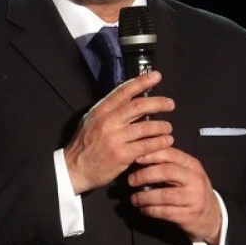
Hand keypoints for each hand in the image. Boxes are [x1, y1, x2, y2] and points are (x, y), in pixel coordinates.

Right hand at [64, 71, 174, 194]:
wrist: (74, 168)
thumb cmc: (85, 144)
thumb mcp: (91, 120)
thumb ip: (109, 109)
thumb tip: (129, 98)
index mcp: (101, 110)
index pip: (124, 91)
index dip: (142, 82)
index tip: (157, 76)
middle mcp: (108, 121)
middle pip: (139, 106)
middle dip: (158, 103)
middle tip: (171, 104)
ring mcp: (115, 138)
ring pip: (145, 127)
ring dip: (161, 126)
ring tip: (168, 127)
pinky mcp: (122, 154)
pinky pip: (146, 146)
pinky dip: (159, 142)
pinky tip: (167, 141)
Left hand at [128, 147, 222, 244]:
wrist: (211, 216)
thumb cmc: (192, 190)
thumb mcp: (186, 173)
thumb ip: (169, 164)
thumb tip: (142, 156)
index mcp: (192, 165)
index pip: (171, 154)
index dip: (152, 155)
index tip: (136, 158)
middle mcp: (195, 179)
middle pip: (167, 172)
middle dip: (145, 175)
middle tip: (131, 180)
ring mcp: (193, 198)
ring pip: (164, 195)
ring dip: (144, 197)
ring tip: (134, 199)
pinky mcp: (189, 215)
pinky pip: (165, 212)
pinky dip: (150, 210)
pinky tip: (143, 209)